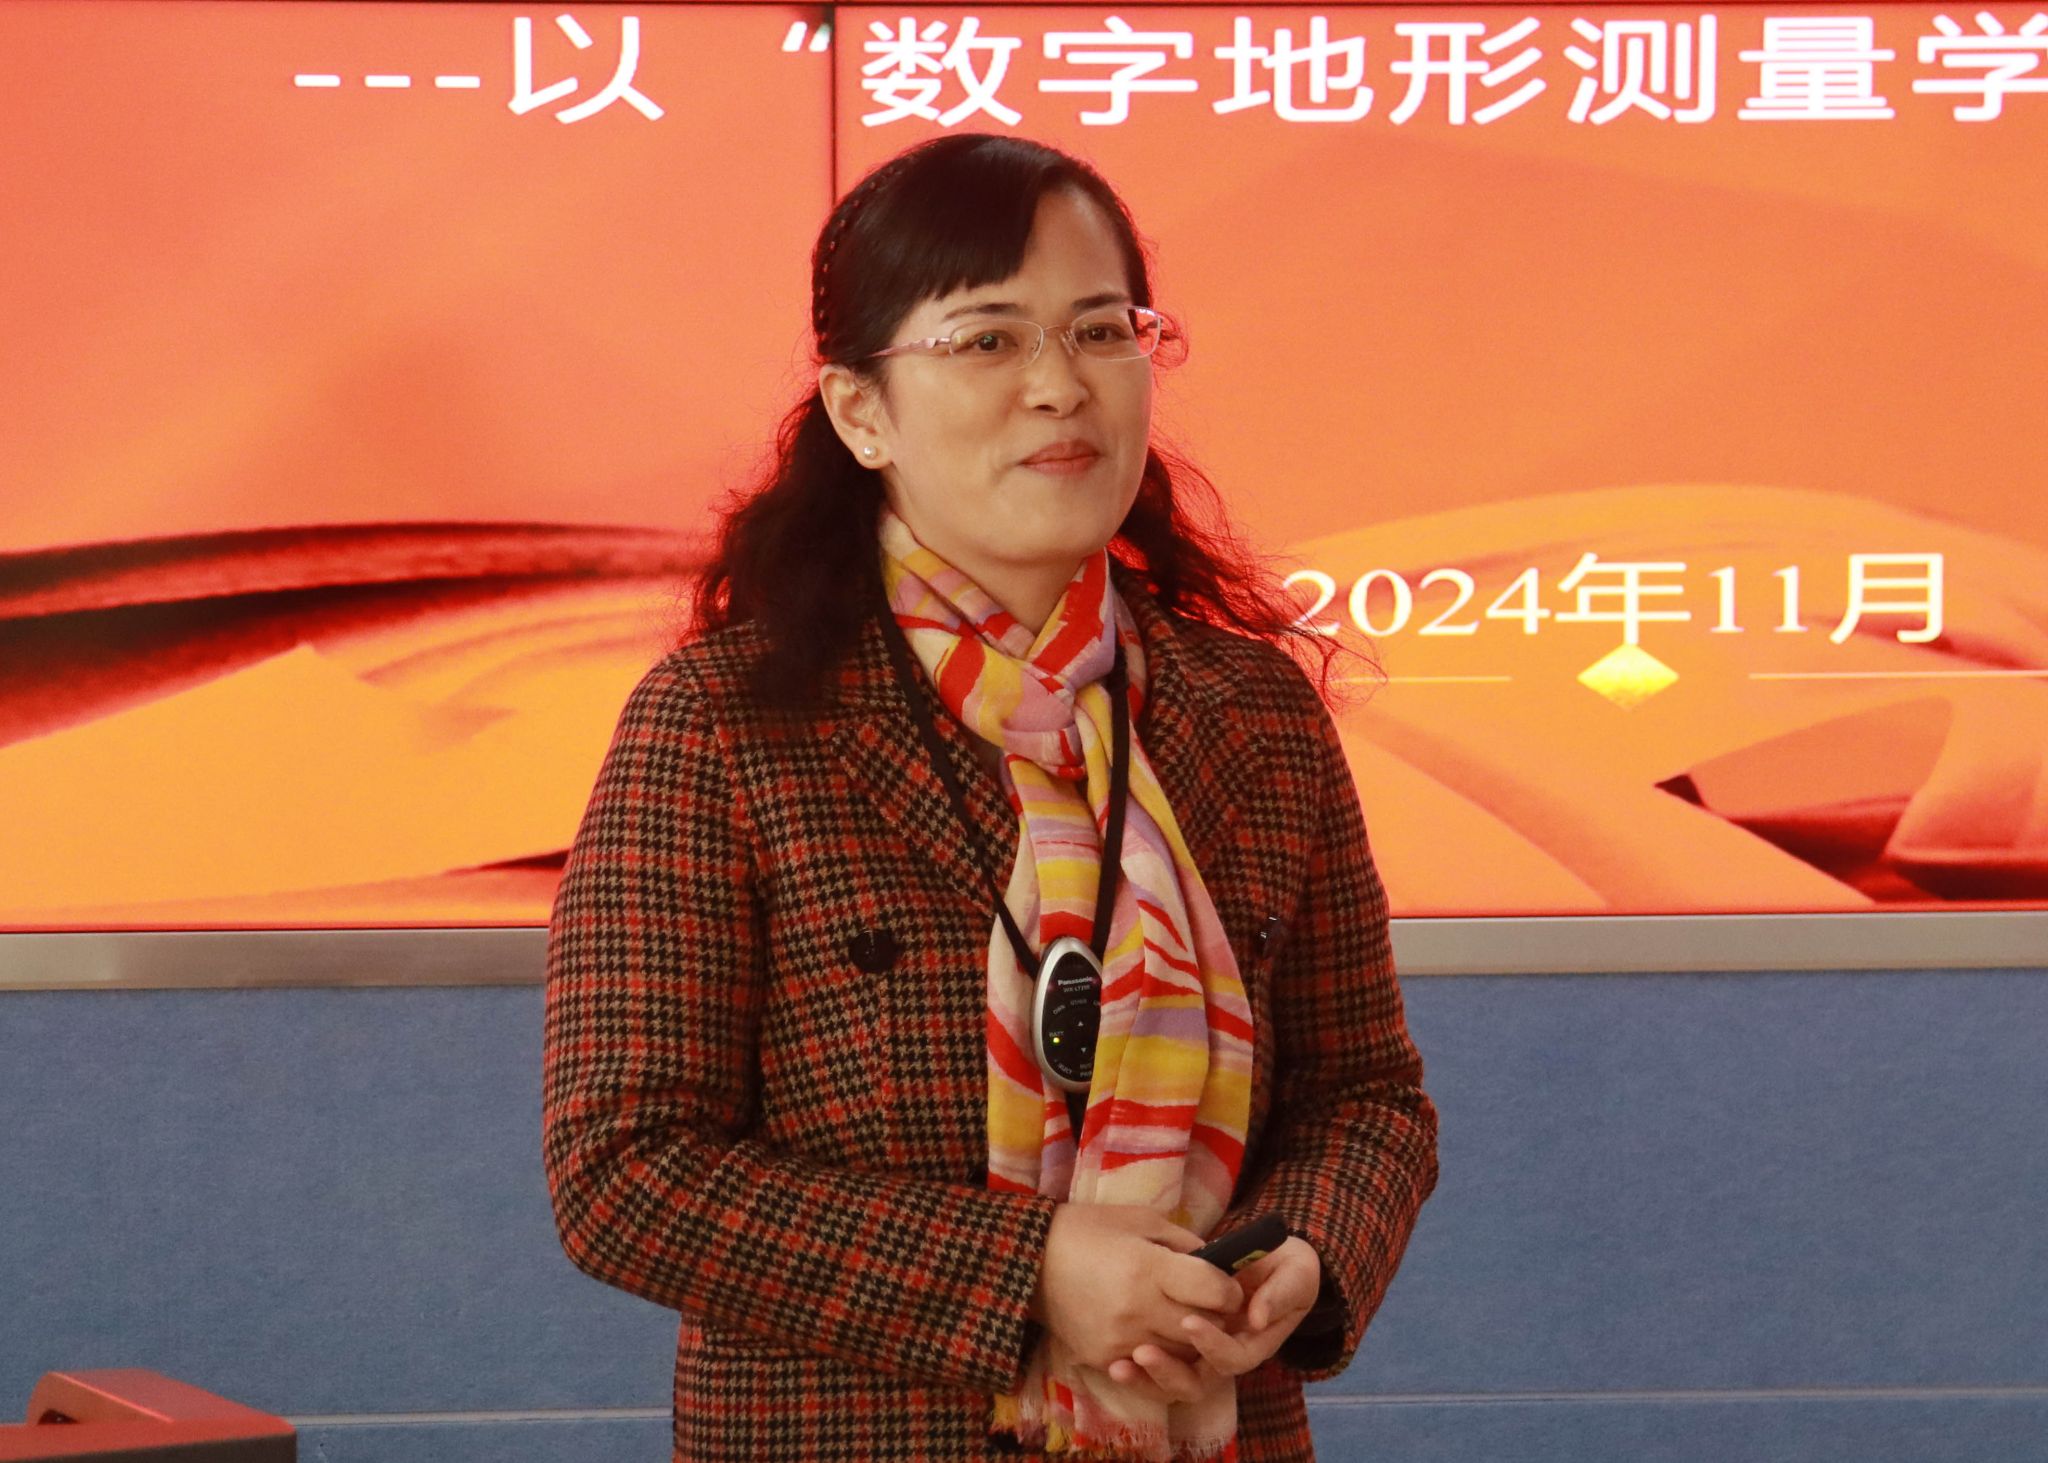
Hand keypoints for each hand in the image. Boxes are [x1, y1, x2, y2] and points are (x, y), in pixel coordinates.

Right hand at [1031, 1204, 1242, 1373]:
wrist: (1028, 1262)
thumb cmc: (1087, 1230)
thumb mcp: (1140, 1220)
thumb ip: (1183, 1243)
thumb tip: (1219, 1264)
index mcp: (1149, 1269)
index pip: (1215, 1293)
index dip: (1229, 1290)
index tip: (1225, 1285)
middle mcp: (1138, 1311)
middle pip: (1204, 1330)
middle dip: (1215, 1319)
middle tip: (1209, 1305)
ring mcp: (1120, 1342)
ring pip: (1182, 1358)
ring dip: (1190, 1343)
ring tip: (1182, 1320)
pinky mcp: (1103, 1361)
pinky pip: (1149, 1372)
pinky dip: (1159, 1358)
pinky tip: (1154, 1338)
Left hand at [1109, 1236, 1321, 1394]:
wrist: (1269, 1258)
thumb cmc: (1287, 1265)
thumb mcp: (1296, 1272)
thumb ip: (1281, 1293)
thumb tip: (1257, 1319)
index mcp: (1256, 1342)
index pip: (1233, 1358)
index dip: (1212, 1345)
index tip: (1189, 1321)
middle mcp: (1227, 1355)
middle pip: (1198, 1381)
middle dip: (1170, 1371)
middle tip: (1143, 1353)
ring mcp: (1203, 1353)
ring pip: (1175, 1381)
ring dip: (1148, 1376)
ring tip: (1122, 1364)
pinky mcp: (1181, 1345)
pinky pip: (1160, 1366)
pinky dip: (1138, 1369)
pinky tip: (1114, 1362)